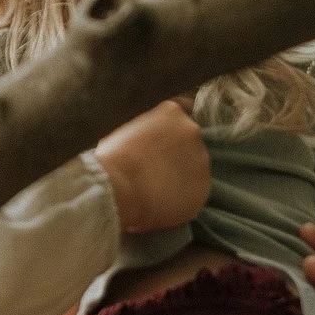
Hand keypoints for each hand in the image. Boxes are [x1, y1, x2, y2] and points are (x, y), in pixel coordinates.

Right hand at [96, 99, 210, 235]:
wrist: (118, 189)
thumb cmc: (111, 159)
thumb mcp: (125, 130)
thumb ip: (145, 130)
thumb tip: (148, 139)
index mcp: (172, 112)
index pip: (179, 115)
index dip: (169, 133)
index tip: (159, 144)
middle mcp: (192, 131)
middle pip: (189, 142)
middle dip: (176, 154)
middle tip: (156, 169)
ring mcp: (201, 160)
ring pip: (194, 168)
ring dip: (181, 175)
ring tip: (158, 188)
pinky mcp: (203, 188)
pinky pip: (194, 192)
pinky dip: (183, 197)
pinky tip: (163, 202)